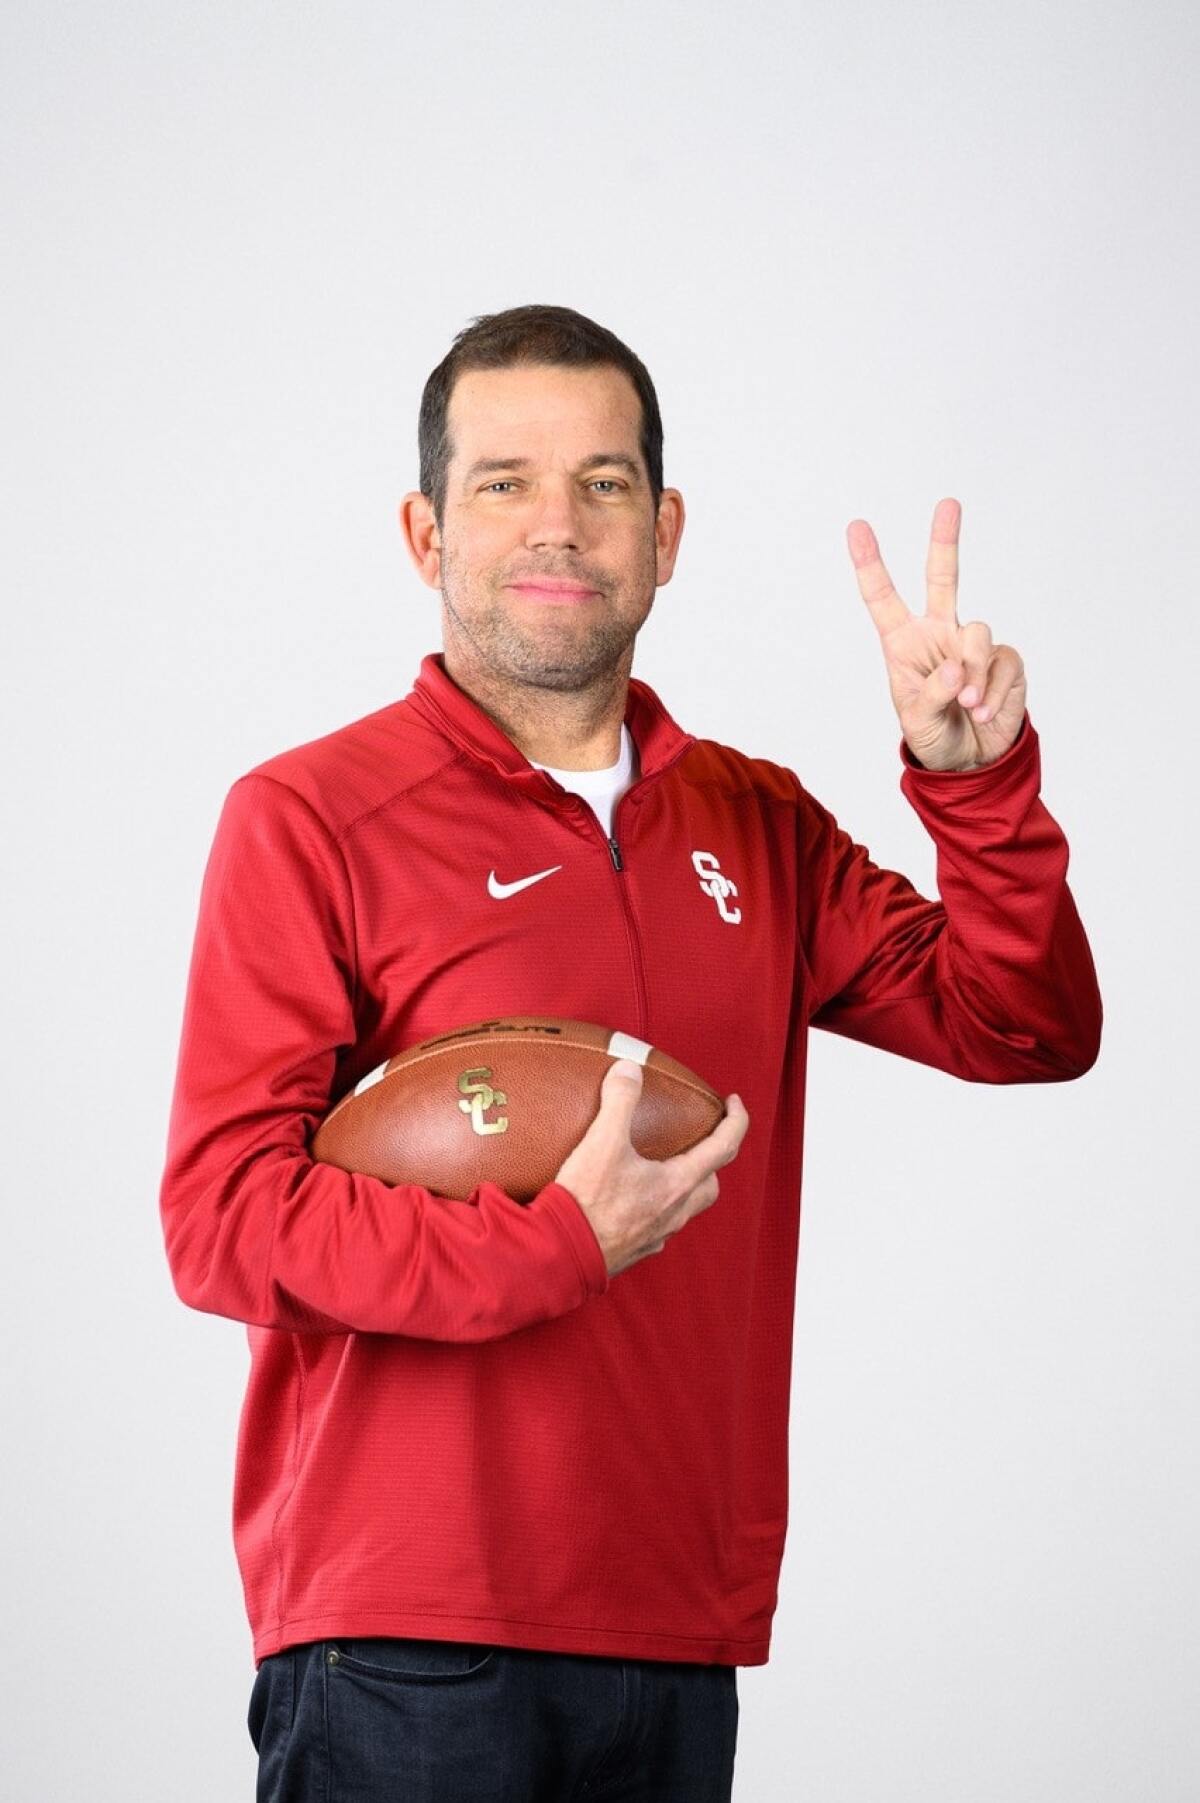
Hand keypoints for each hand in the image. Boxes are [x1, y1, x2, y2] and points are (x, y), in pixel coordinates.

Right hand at [553, 1059, 749, 1278]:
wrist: (563, 1253)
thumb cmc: (587, 1202)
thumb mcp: (602, 1142)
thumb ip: (620, 1101)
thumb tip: (629, 1069)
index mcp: (677, 1184)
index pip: (723, 1148)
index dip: (736, 1122)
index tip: (734, 1104)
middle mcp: (674, 1212)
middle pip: (709, 1185)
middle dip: (712, 1160)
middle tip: (700, 1140)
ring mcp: (657, 1234)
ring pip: (685, 1208)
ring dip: (684, 1185)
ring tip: (663, 1167)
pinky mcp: (635, 1248)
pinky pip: (657, 1224)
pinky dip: (655, 1205)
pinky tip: (631, 1197)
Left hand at [845, 497, 1026, 770]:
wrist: (970, 764)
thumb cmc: (933, 736)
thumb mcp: (917, 722)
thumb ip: (931, 695)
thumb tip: (954, 670)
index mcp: (904, 644)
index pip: (883, 598)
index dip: (870, 564)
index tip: (857, 527)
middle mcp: (939, 635)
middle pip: (943, 578)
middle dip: (945, 541)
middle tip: (948, 503)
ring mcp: (973, 645)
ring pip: (978, 632)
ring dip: (973, 672)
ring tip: (968, 705)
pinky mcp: (1005, 661)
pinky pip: (1003, 662)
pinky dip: (994, 691)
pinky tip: (985, 712)